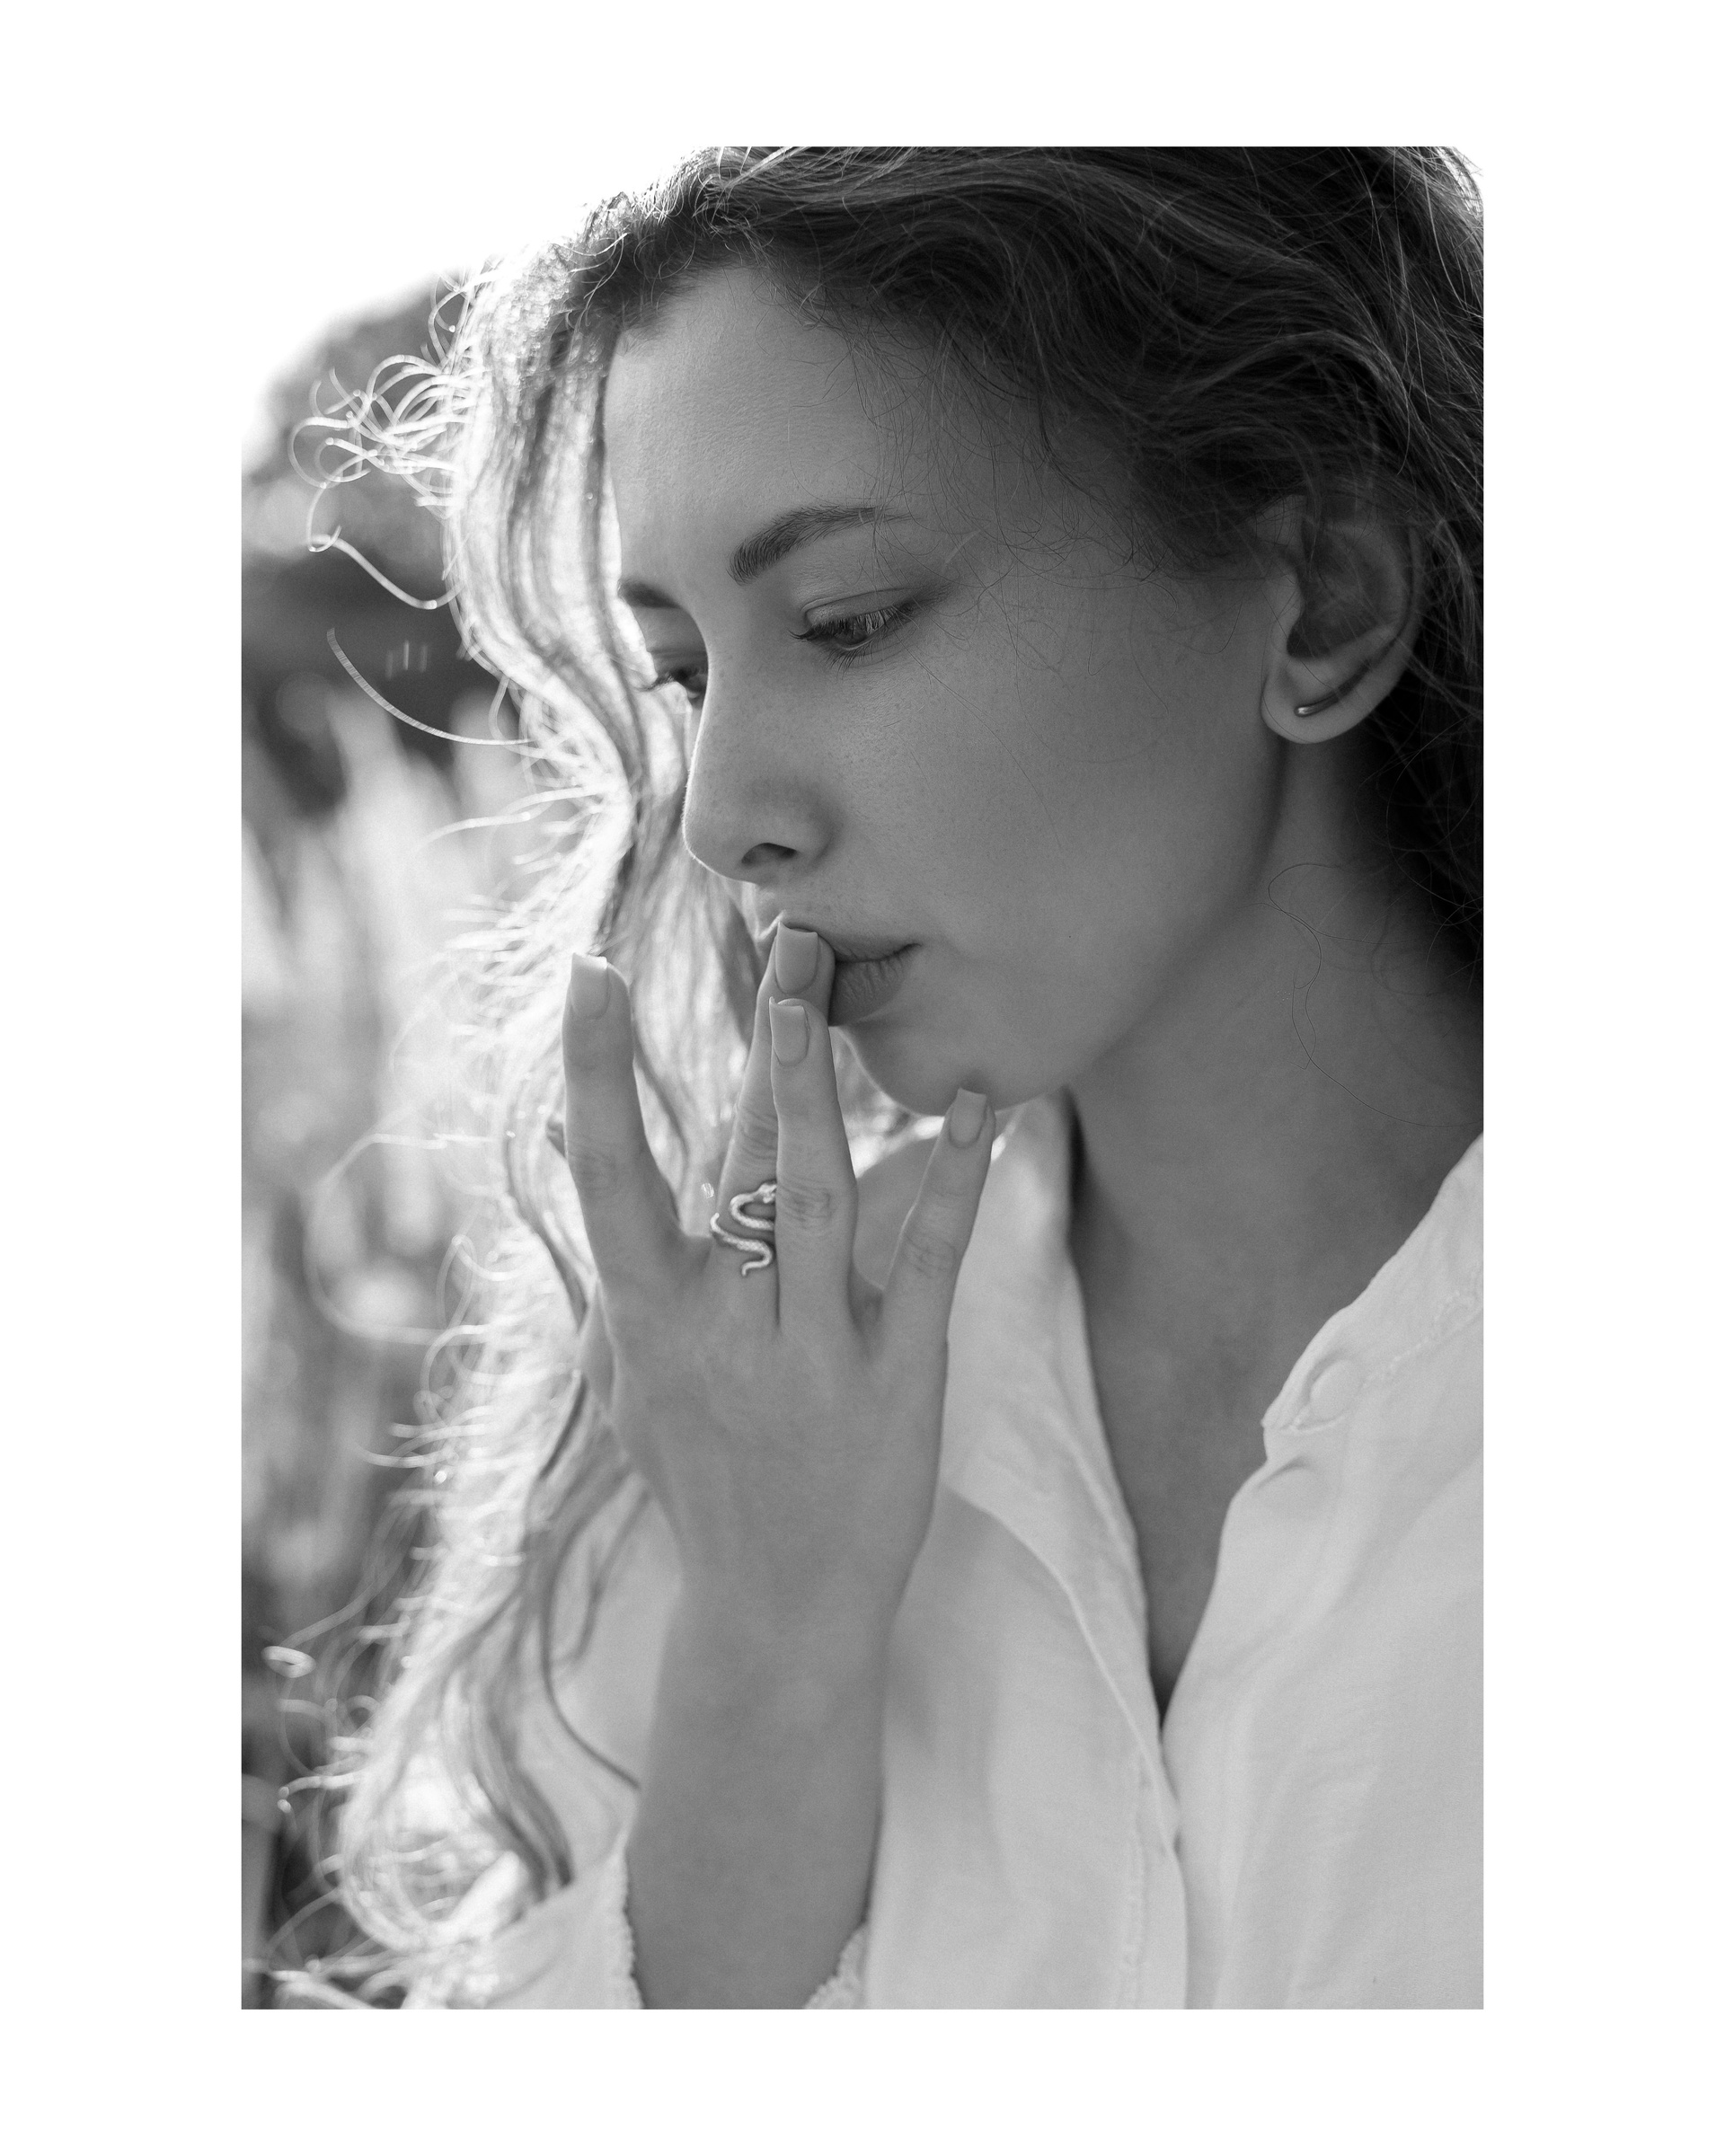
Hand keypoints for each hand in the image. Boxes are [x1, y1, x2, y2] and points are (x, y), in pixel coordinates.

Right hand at [559, 924, 995, 1660]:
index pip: (608, 1177)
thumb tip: (585, 1161)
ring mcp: (810, 1358)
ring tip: (832, 991)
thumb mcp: (637, 1380)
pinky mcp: (896, 1382)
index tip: (589, 972)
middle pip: (739, 1163)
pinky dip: (952, 1181)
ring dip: (826, 1090)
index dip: (598, 1073)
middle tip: (787, 937)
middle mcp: (720, 1332)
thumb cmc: (701, 1480)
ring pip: (817, 1199)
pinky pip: (925, 1263)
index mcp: (647, 1321)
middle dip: (763, 1046)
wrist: (776, 1617)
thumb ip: (631, 1272)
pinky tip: (975, 1107)